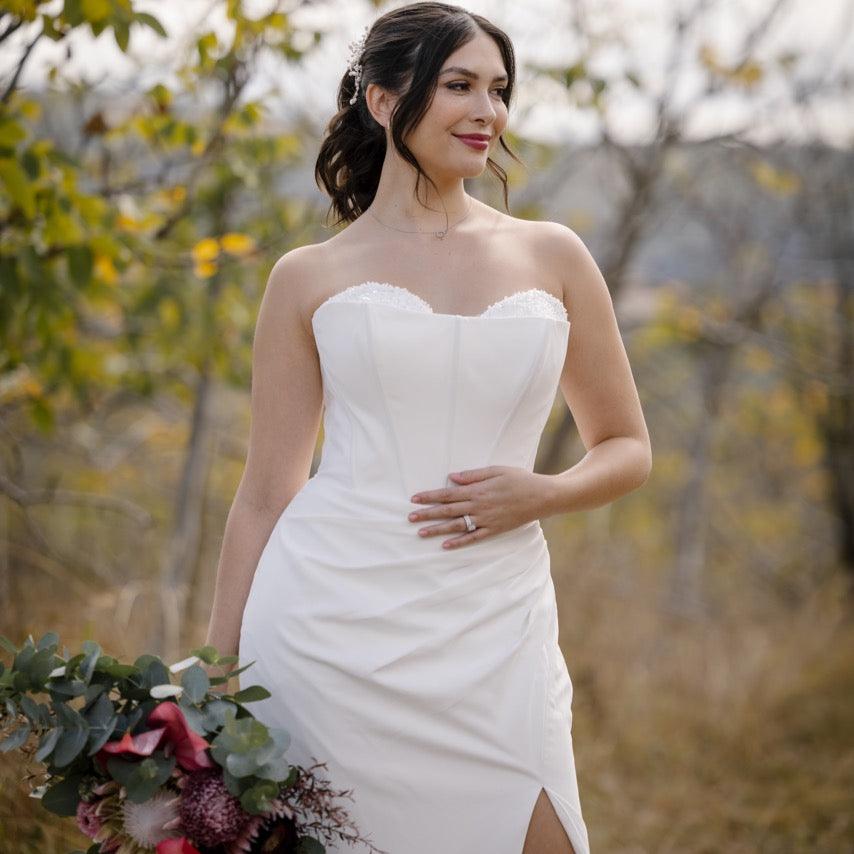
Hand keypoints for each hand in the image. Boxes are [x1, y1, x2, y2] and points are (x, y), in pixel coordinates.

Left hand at [407, 466, 553, 548]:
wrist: (542, 496)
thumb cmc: (519, 479)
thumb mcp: (496, 470)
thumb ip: (473, 475)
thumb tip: (451, 477)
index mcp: (478, 490)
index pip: (448, 494)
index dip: (430, 496)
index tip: (414, 499)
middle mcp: (479, 506)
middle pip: (448, 511)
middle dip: (427, 514)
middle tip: (410, 517)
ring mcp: (486, 520)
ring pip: (457, 526)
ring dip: (437, 529)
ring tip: (420, 532)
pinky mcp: (494, 529)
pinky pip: (474, 537)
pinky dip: (459, 542)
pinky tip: (445, 545)